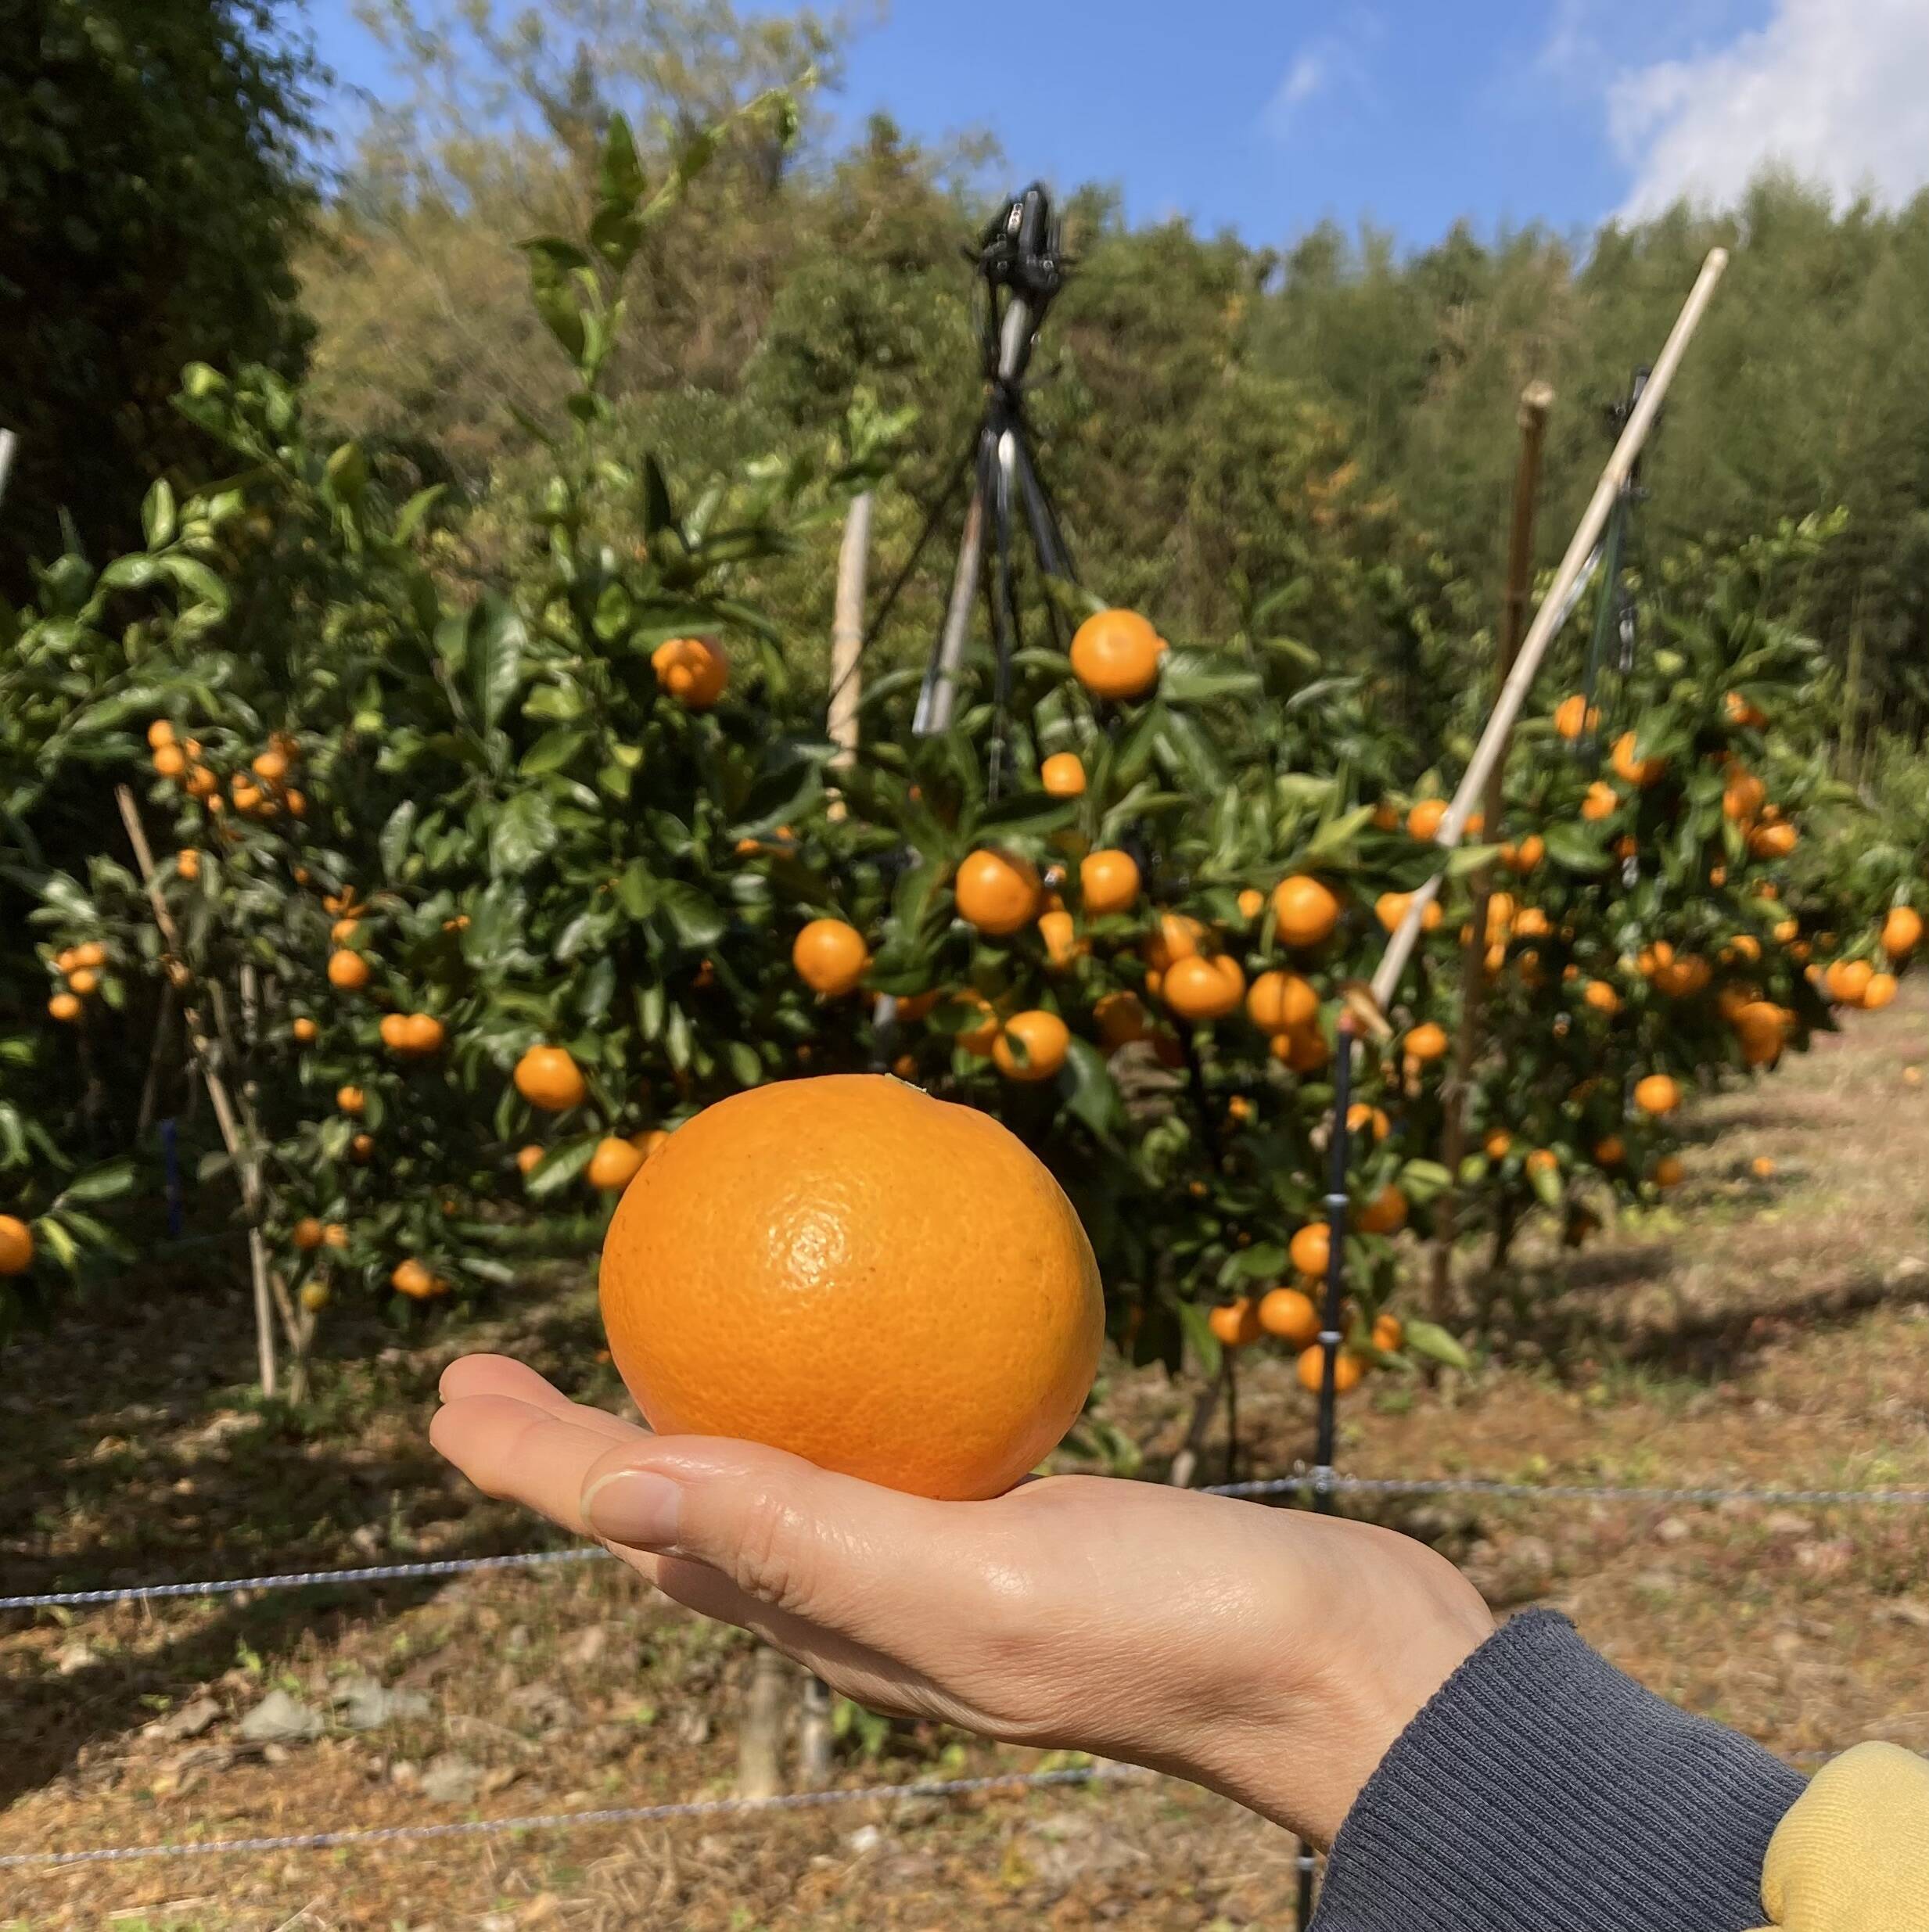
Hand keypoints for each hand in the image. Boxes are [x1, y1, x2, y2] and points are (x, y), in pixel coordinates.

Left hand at [431, 1354, 1492, 1843]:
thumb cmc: (1171, 1634)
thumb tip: (622, 1485)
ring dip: (691, 1415)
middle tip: (503, 1374)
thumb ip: (805, 1543)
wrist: (1336, 1661)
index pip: (646, 1522)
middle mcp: (864, 1594)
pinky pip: (885, 1439)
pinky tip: (862, 1328)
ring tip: (651, 1347)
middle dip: (579, 1445)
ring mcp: (936, 1557)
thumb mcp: (978, 1590)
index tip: (450, 1393)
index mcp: (834, 1615)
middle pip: (683, 1504)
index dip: (535, 1461)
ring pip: (774, 1477)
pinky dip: (831, 1382)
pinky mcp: (1007, 1517)